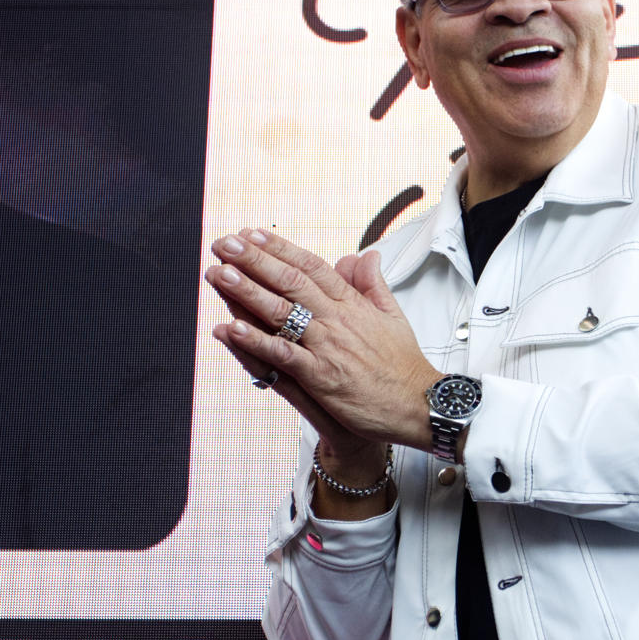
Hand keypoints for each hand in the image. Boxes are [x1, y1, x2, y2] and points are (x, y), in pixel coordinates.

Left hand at [207, 229, 441, 452]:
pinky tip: (230, 329)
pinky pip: (283, 356)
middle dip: (254, 261)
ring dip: (246, 292)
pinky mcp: (322, 377)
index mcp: (352, 304)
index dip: (279, 249)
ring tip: (218, 274)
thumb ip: (373, 284)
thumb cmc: (404, 365)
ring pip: (281, 313)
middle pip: (290, 282)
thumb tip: (366, 256)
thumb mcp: (393, 315)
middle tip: (224, 244)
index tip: (251, 235)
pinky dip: (256, 342)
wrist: (419, 405)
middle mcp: (337, 320)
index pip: (311, 267)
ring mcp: (328, 347)